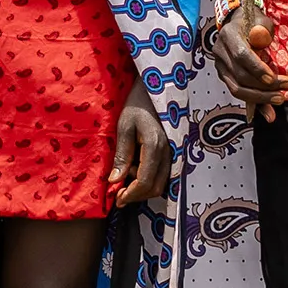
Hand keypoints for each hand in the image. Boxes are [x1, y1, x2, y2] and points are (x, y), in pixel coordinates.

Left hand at [105, 79, 172, 209]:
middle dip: (137, 195)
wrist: (155, 88)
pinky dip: (150, 178)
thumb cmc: (137, 104)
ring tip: (125, 174)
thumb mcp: (124, 127)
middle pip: (156, 188)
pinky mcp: (173, 151)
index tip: (116, 198)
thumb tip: (114, 181)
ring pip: (162, 183)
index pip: (145, 182)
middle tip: (118, 193)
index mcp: (155, 146)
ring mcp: (174, 152)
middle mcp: (169, 152)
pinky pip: (164, 173)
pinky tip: (135, 169)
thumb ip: (121, 155)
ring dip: (143, 187)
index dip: (131, 194)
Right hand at [205, 0, 286, 115]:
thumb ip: (265, 33)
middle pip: (240, 76)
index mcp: (228, 35)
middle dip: (264, 86)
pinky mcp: (225, 76)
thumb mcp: (262, 22)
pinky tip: (268, 114)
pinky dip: (254, 104)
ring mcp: (220, 66)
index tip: (274, 77)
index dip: (257, 68)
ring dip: (260, 98)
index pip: (241, 55)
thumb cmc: (254, 22)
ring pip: (237, 89)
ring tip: (280, 99)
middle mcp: (219, 52)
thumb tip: (265, 48)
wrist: (238, 23)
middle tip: (286, 88)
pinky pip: (238, 92)